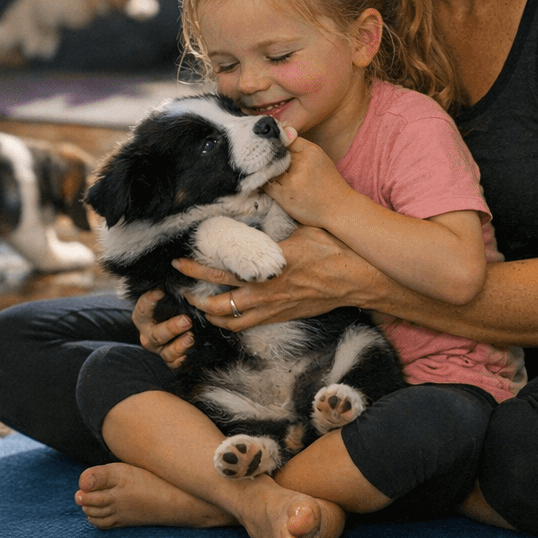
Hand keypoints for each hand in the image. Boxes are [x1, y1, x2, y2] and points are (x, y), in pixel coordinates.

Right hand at [131, 288, 193, 369]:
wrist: (175, 328)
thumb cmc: (170, 309)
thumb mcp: (168, 300)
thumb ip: (170, 293)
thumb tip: (181, 279)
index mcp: (144, 317)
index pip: (143, 308)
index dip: (150, 300)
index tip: (161, 291)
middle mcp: (149, 334)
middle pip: (156, 334)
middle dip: (171, 328)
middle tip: (187, 321)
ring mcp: (160, 349)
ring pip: (167, 352)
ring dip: (180, 346)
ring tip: (191, 338)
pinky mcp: (170, 361)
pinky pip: (175, 364)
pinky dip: (182, 361)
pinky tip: (189, 355)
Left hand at [178, 225, 382, 330]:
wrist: (359, 279)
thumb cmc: (333, 250)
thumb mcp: (302, 229)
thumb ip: (275, 229)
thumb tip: (256, 212)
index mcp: (268, 266)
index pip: (223, 270)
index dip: (197, 269)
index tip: (179, 263)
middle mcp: (266, 291)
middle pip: (219, 302)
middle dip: (195, 296)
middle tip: (179, 288)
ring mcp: (274, 308)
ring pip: (231, 321)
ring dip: (210, 315)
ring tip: (197, 306)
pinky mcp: (283, 316)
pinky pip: (250, 326)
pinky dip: (232, 323)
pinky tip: (224, 316)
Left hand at [263, 128, 353, 228]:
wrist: (339, 209)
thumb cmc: (329, 184)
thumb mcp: (319, 159)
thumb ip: (300, 147)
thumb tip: (280, 134)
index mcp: (311, 151)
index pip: (285, 140)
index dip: (278, 145)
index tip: (272, 149)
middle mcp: (302, 163)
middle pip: (275, 154)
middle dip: (270, 158)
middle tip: (264, 161)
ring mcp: (292, 180)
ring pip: (269, 168)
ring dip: (265, 170)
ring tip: (264, 172)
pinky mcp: (284, 195)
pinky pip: (265, 184)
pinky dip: (263, 182)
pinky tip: (266, 183)